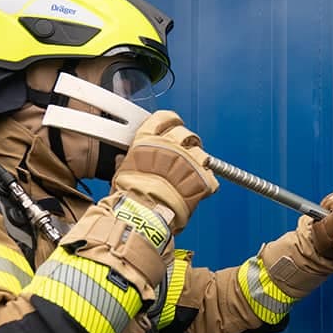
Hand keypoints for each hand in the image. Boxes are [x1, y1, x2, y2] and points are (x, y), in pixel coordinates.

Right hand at [111, 110, 218, 232]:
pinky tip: (198, 189)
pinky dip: (207, 182)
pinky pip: (211, 176)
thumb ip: (126, 161)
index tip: (174, 123)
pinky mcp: (202, 178)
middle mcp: (171, 146)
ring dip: (199, 161)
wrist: (144, 213)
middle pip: (186, 134)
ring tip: (191, 172)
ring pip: (201, 153)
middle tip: (184, 152)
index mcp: (148, 140)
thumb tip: (122, 159)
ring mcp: (189, 161)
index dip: (171, 121)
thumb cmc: (130, 196)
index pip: (164, 118)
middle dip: (187, 142)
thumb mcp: (121, 172)